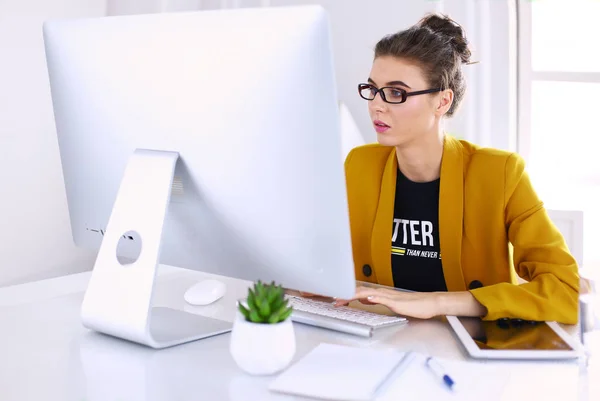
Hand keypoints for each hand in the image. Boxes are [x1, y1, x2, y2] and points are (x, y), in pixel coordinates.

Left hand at [334, 287, 485, 318]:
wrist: (430, 303)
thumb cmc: (413, 305)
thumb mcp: (389, 304)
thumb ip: (377, 300)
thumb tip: (365, 298)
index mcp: (379, 293)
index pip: (358, 291)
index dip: (345, 292)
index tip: (333, 296)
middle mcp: (381, 292)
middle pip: (358, 290)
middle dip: (343, 293)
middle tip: (332, 298)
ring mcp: (388, 296)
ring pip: (366, 293)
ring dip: (352, 294)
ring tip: (341, 298)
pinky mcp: (395, 301)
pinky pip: (381, 298)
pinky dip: (372, 297)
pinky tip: (364, 298)